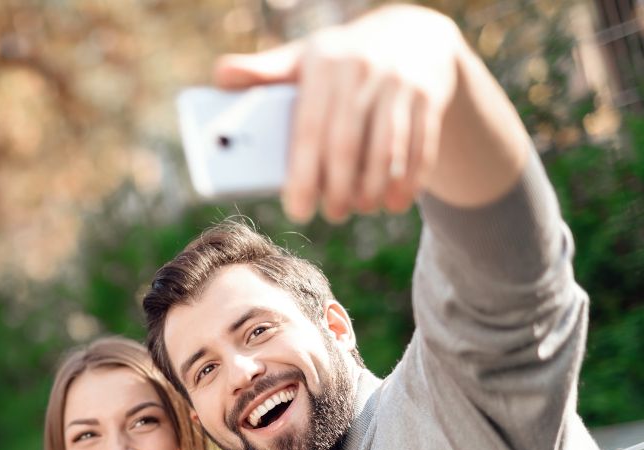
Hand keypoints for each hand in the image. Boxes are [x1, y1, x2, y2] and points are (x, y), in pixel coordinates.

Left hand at [214, 4, 464, 221]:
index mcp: (322, 64)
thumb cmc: (340, 61)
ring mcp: (400, 83)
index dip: (303, 173)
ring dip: (373, 189)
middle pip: (347, 144)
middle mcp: (362, 70)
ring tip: (359, 209)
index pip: (308, 128)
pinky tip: (394, 202)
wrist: (411, 35)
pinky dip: (408, 181)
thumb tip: (220, 75)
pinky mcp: (429, 96)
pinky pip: (420, 146)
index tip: (297, 209)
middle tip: (329, 214)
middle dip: (337, 188)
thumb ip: (264, 72)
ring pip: (386, 149)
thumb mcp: (304, 57)